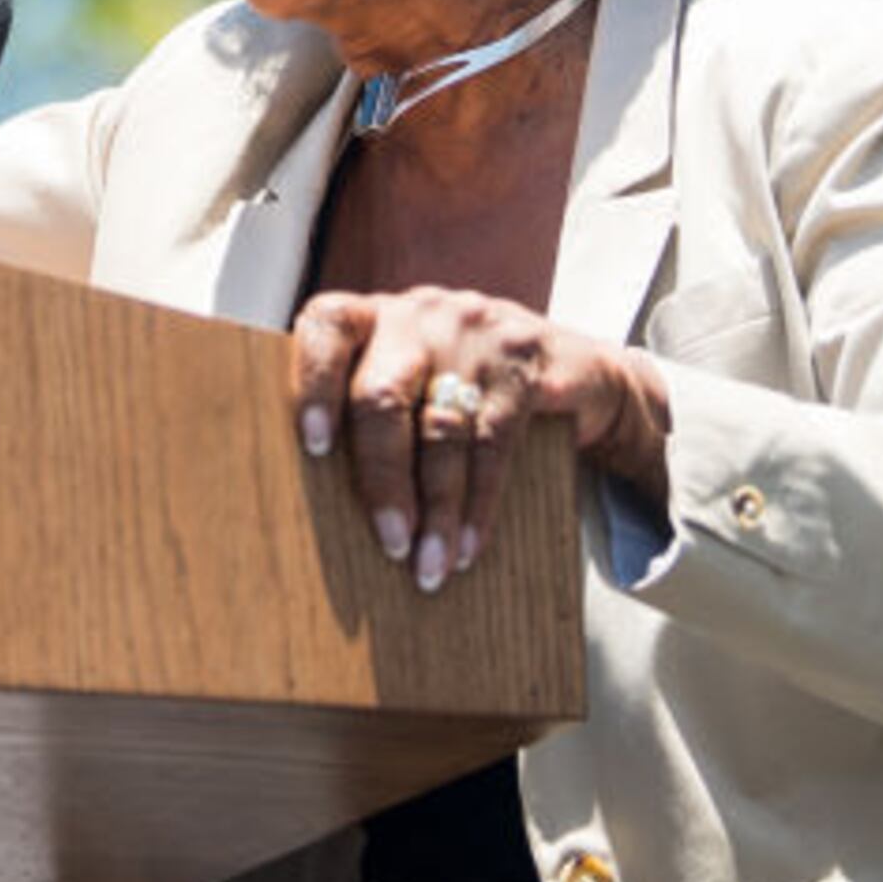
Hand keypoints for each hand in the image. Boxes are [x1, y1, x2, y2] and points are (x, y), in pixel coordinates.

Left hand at [287, 288, 673, 592]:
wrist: (569, 367)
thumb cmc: (460, 387)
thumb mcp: (410, 380)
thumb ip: (364, 417)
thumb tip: (314, 509)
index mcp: (372, 318)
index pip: (326, 328)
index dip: (313, 386)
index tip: (313, 446)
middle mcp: (417, 316)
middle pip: (381, 395)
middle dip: (382, 480)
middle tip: (390, 543)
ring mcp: (473, 333)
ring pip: (441, 430)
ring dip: (436, 510)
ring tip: (428, 565)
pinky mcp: (523, 362)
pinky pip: (493, 443)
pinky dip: (478, 505)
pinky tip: (468, 546)